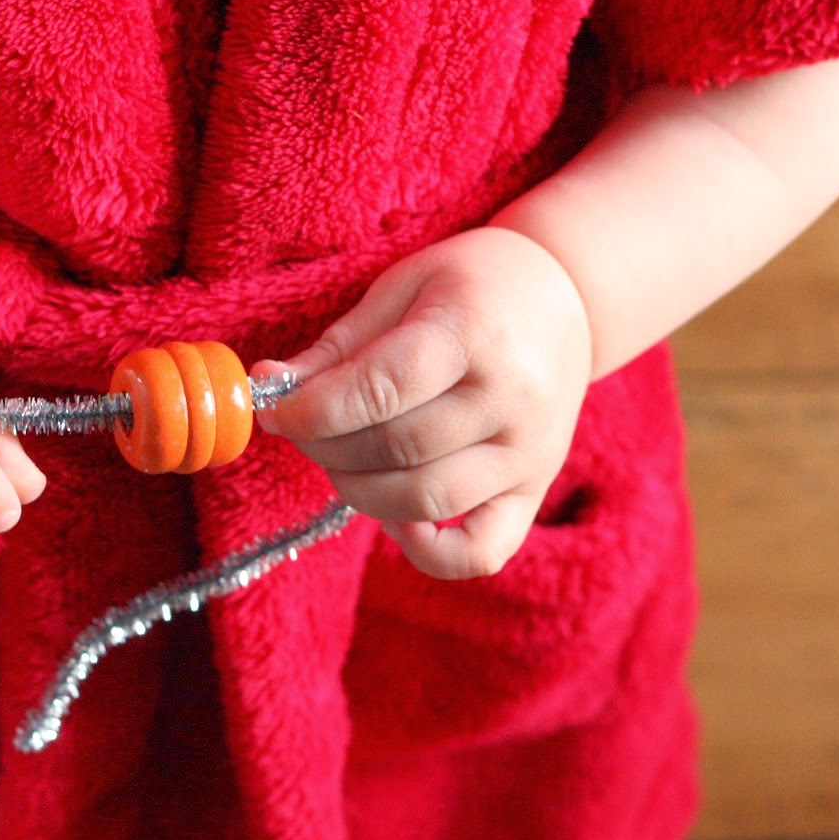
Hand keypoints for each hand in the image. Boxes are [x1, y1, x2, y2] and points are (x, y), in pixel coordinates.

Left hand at [252, 226, 591, 579]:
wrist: (567, 298)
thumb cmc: (472, 287)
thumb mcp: (403, 288)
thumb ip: (339, 346)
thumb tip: (271, 387)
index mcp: (474, 332)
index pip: (381, 389)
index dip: (313, 410)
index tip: (276, 411)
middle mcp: (511, 397)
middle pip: (396, 449)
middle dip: (326, 447)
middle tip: (304, 430)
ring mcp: (530, 451)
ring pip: (426, 500)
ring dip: (359, 492)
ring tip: (342, 460)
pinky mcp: (536, 489)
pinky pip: (480, 551)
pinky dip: (428, 552)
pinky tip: (399, 519)